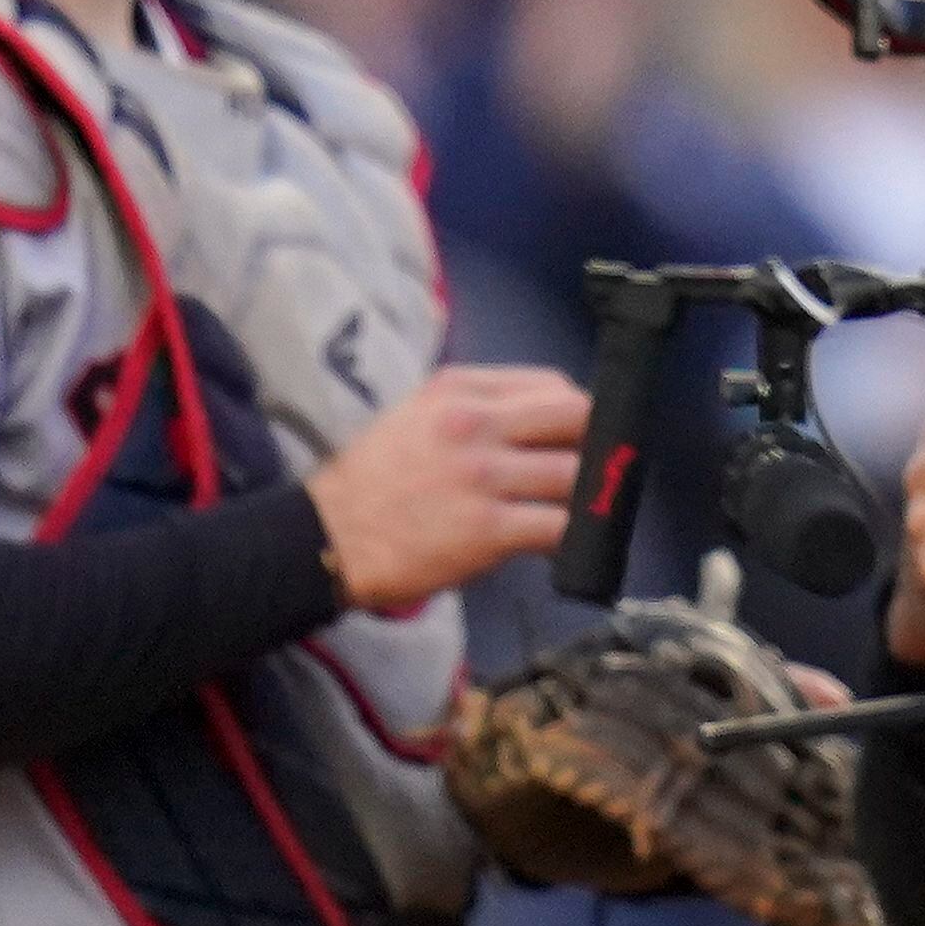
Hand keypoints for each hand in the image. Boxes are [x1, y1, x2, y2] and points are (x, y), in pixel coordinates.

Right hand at [307, 363, 588, 609]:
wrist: (327, 537)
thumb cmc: (374, 479)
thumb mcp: (419, 413)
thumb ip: (478, 406)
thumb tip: (545, 417)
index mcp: (460, 390)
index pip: (553, 385)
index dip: (578, 412)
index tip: (582, 436)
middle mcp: (475, 424)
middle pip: (577, 418)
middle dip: (596, 444)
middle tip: (596, 469)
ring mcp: (483, 478)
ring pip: (575, 474)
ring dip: (588, 495)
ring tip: (583, 509)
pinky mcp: (488, 531)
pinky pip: (559, 527)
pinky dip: (573, 535)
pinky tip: (564, 540)